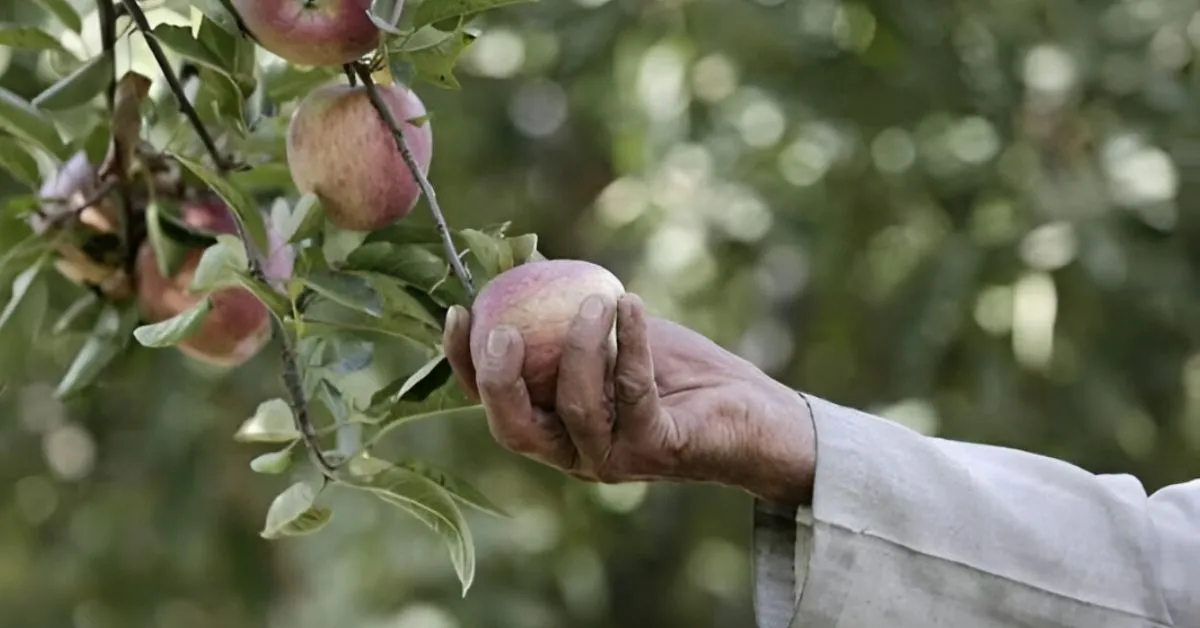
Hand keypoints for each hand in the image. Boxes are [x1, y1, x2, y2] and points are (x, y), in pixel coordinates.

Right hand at [442, 292, 815, 503]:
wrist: (753, 412)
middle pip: (515, 431)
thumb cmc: (677, 372)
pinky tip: (632, 305)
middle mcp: (575, 453)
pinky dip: (630, 344)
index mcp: (553, 427)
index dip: (464, 365)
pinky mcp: (659, 449)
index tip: (459, 311)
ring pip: (577, 411)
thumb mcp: (612, 334)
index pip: (493, 405)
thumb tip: (521, 258)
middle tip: (503, 329)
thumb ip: (565, 312)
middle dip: (500, 381)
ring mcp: (616, 459)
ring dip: (580, 350)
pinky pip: (635, 395)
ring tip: (595, 301)